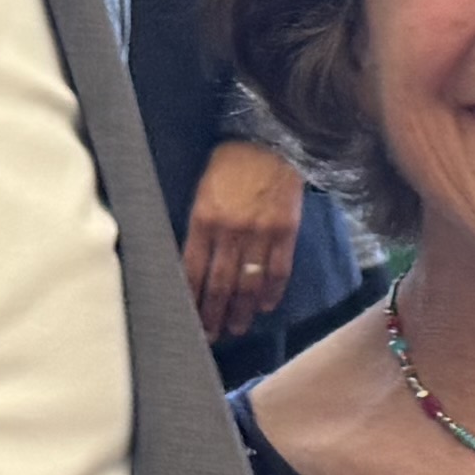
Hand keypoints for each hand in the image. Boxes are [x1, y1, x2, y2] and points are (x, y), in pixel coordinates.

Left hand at [184, 143, 306, 343]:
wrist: (271, 139)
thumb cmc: (231, 162)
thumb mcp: (203, 190)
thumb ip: (199, 226)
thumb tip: (192, 264)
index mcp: (203, 219)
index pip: (192, 271)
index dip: (190, 300)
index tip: (188, 319)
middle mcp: (231, 231)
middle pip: (220, 285)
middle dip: (214, 315)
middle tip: (211, 336)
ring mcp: (261, 232)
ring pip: (249, 283)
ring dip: (242, 311)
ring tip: (237, 328)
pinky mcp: (287, 231)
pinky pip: (279, 270)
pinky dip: (272, 292)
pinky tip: (265, 306)